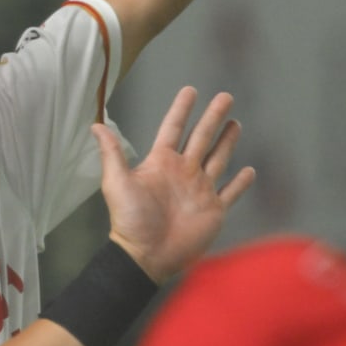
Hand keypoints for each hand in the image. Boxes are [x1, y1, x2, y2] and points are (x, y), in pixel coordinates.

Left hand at [91, 86, 255, 282]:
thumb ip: (111, 153)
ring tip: (236, 123)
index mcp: (162, 162)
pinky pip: (231, 193)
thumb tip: (95, 124)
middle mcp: (184, 172)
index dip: (182, 109)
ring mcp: (200, 190)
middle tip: (226, 96)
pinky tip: (250, 171)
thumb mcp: (116, 182)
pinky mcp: (214, 210)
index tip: (191, 90)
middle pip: (202, 137)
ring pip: (219, 159)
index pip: (174, 128)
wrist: (146, 255)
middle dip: (213, 117)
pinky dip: (241, 183)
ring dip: (228, 141)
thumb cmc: (129, 220)